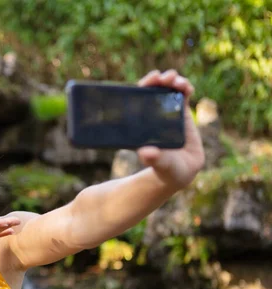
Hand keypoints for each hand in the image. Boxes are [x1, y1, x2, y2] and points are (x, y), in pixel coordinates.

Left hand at [137, 69, 205, 188]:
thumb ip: (154, 159)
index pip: (139, 99)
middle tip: (165, 77)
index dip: (144, 87)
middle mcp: (152, 115)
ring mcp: (166, 113)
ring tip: (178, 82)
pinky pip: (182, 96)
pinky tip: (188, 88)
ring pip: (168, 90)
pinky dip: (185, 88)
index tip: (151, 80)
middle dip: (159, 80)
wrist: (180, 172)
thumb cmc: (165, 169)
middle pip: (153, 91)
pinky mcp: (181, 113)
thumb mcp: (160, 164)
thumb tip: (145, 153)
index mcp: (141, 123)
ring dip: (173, 81)